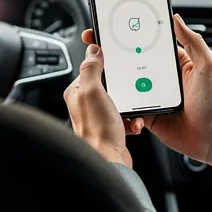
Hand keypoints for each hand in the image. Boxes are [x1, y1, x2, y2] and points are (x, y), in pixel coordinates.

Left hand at [63, 44, 141, 167]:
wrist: (109, 161)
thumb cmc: (97, 131)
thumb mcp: (93, 92)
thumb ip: (91, 68)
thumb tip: (92, 50)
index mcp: (77, 93)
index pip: (91, 68)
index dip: (105, 65)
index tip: (117, 61)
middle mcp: (86, 104)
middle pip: (109, 84)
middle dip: (124, 88)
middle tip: (130, 88)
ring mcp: (99, 117)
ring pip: (121, 101)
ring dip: (131, 106)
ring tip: (132, 111)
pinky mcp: (111, 128)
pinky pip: (127, 117)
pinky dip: (134, 120)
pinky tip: (134, 124)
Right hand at [82, 14, 211, 163]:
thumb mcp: (207, 66)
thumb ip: (193, 42)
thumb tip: (176, 19)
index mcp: (176, 64)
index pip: (151, 45)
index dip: (134, 36)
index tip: (115, 27)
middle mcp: (163, 79)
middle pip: (134, 63)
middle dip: (115, 55)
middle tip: (96, 47)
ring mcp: (154, 98)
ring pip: (128, 85)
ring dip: (115, 80)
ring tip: (100, 72)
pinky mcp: (149, 115)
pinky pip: (130, 108)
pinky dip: (122, 105)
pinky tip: (115, 100)